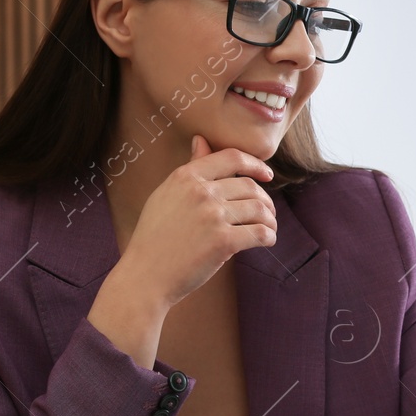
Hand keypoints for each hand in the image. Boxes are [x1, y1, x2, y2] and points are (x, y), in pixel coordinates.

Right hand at [115, 133, 278, 311]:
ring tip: (269, 228)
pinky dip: (269, 237)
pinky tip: (267, 241)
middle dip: (265, 200)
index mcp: (186, 177)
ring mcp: (212, 216)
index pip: (232, 158)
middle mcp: (200, 192)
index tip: (267, 175)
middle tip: (267, 213)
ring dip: (270, 219)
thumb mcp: (166, 195)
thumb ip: (190, 169)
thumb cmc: (155, 237)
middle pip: (250, 187)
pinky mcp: (223, 241)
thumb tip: (201, 139)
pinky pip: (260, 233)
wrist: (145, 276)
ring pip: (259, 209)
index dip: (256, 165)